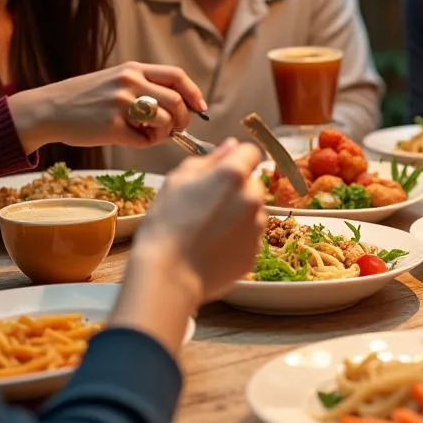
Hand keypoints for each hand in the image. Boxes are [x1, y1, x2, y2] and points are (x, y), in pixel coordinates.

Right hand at [7, 62, 206, 151]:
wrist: (47, 110)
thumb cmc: (85, 99)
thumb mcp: (115, 80)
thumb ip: (145, 87)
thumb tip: (181, 107)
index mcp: (133, 69)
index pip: (177, 76)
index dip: (194, 94)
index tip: (200, 108)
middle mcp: (129, 82)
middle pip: (176, 102)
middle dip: (183, 120)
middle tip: (176, 129)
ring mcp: (120, 104)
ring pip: (164, 121)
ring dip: (163, 134)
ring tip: (148, 134)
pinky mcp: (111, 126)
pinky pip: (143, 140)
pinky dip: (143, 143)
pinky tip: (129, 138)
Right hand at [131, 139, 266, 303]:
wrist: (168, 275)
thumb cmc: (166, 225)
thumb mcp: (177, 181)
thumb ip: (208, 159)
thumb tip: (231, 146)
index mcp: (233, 175)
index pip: (251, 152)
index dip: (237, 157)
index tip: (224, 168)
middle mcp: (252, 198)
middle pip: (252, 184)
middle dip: (236, 189)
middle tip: (207, 204)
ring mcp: (257, 228)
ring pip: (253, 211)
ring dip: (238, 214)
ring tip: (207, 229)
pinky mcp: (254, 252)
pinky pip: (249, 238)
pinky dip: (236, 239)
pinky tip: (212, 246)